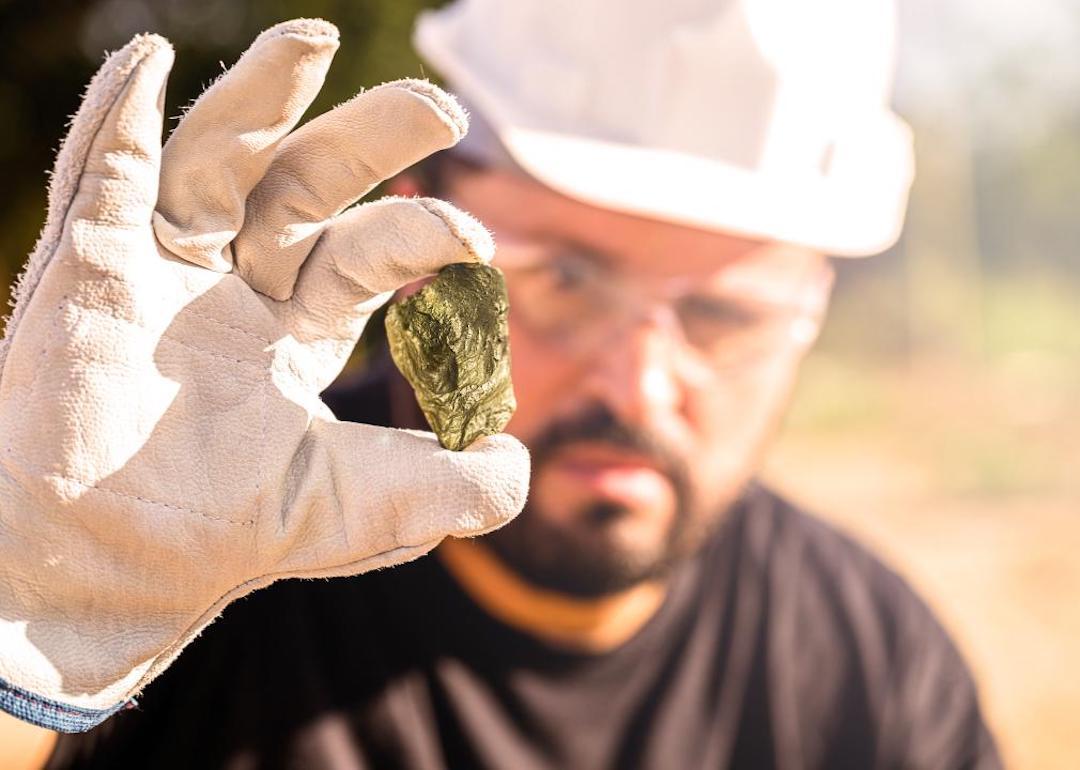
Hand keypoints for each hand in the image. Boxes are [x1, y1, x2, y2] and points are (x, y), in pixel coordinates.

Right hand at [0, 19, 527, 731]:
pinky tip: (148, 62)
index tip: (479, 245)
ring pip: (211, 160)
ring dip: (256, 96)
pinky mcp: (85, 269)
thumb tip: (517, 464)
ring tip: (312, 36)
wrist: (114, 574)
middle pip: (303, 184)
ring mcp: (157, 270)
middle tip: (443, 109)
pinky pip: (97, 176)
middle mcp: (230, 287)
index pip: (365, 253)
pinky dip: (115, 118)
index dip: (421, 236)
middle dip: (368, 139)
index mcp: (291, 328)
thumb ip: (452, 489)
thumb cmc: (228, 536)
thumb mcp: (365, 511)